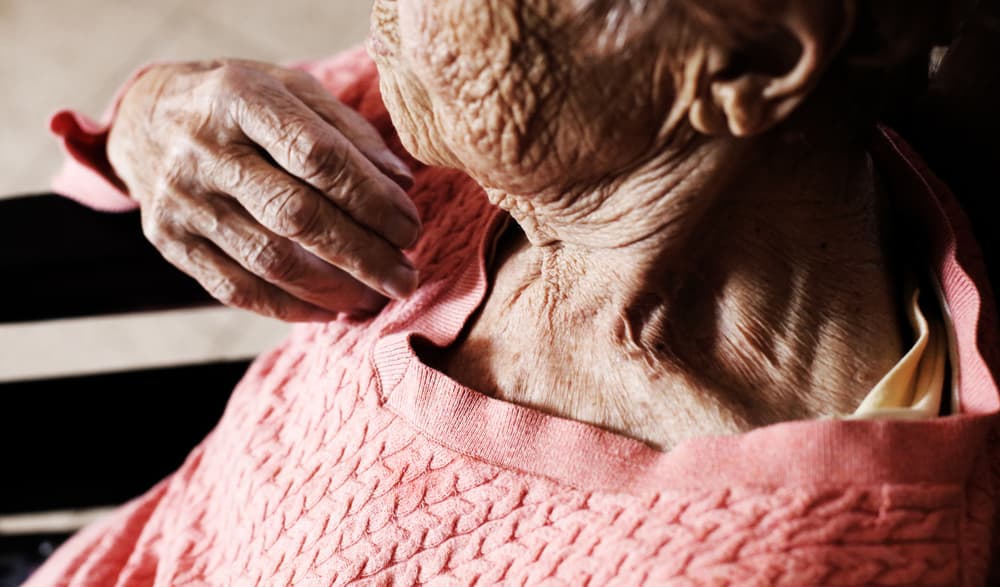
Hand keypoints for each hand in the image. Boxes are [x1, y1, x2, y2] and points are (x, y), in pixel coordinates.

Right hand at [108, 59, 420, 321]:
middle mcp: (203, 149)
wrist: (146, 119)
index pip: (318, 156)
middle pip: (297, 216)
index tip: (410, 229)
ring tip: (377, 298)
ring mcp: (181, 200)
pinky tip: (332, 309)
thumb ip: (349, 132)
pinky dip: (292, 307)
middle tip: (405, 278)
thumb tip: (402, 185)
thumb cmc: (242, 104)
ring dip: (335, 290)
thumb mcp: (292, 90)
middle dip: (363, 255)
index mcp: (240, 97)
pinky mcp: (170, 242)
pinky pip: (239, 289)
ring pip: (270, 261)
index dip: (371, 199)